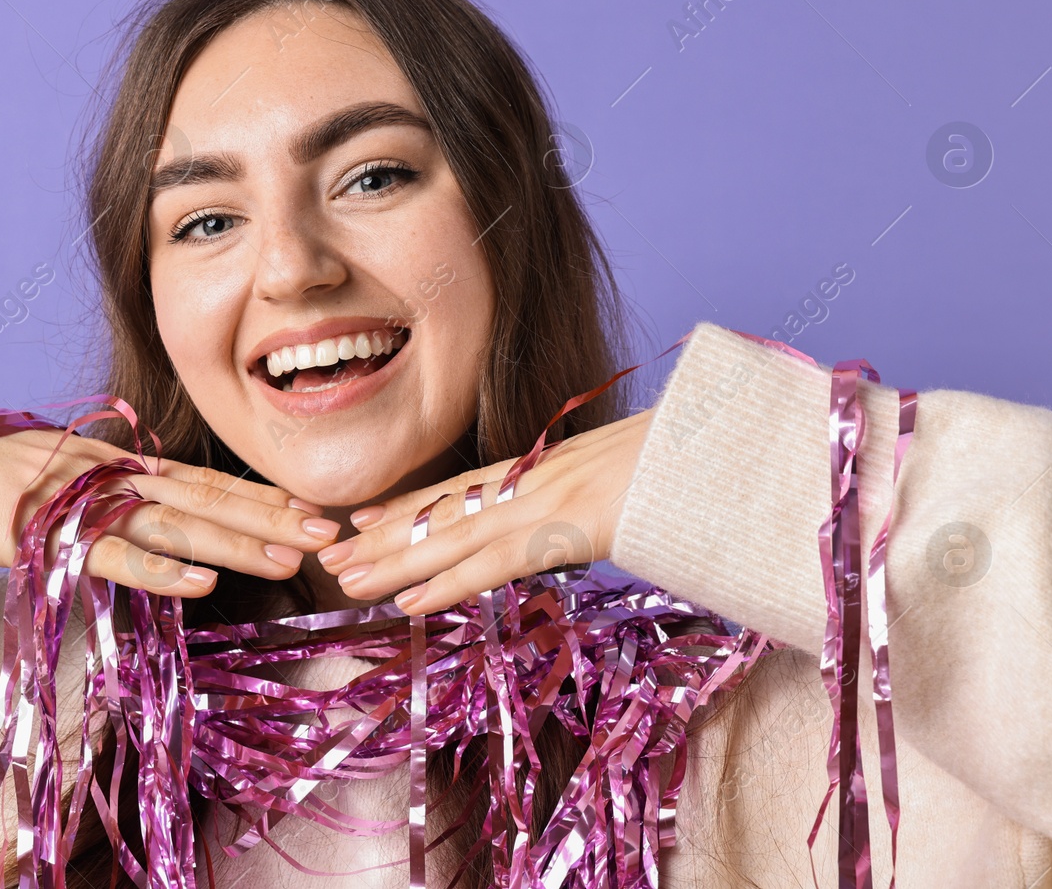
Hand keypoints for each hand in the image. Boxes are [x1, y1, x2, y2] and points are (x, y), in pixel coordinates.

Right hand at [0, 400, 340, 595]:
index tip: (319, 512)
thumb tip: (165, 533)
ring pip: (176, 525)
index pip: (208, 481)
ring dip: (238, 542)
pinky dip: (161, 569)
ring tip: (293, 558)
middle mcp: (114, 476)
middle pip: (208, 498)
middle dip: (275, 517)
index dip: (265, 497)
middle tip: (336, 534)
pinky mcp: (48, 532)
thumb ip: (114, 504)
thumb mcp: (64, 486)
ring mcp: (84, 501)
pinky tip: (204, 583)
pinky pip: (114, 555)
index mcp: (122, 466)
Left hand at [318, 407, 654, 613]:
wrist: (719, 449)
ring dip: (396, 563)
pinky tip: (410, 602)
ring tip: (347, 581)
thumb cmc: (687, 462)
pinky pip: (496, 563)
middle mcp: (535, 480)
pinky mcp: (567, 528)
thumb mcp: (630, 473)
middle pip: (445, 512)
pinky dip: (450, 583)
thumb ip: (593, 494)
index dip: (410, 504)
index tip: (364, 515)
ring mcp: (548, 501)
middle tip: (332, 556)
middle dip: (385, 537)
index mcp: (546, 467)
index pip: (463, 488)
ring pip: (454, 537)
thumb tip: (583, 514)